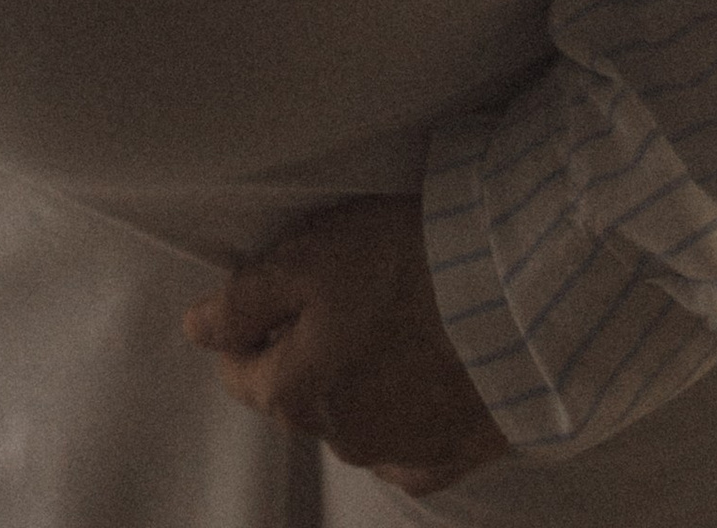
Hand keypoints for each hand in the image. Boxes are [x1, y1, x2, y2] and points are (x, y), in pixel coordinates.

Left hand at [183, 197, 507, 495]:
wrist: (518, 294)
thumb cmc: (406, 264)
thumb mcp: (308, 258)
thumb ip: (244, 300)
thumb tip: (198, 329)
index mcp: (295, 395)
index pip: (238, 370)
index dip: (251, 323)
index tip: (282, 283)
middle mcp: (339, 440)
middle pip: (298, 395)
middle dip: (306, 351)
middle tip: (346, 292)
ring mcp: (398, 455)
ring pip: (353, 417)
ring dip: (358, 379)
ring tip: (396, 319)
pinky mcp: (451, 458)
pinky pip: (409, 443)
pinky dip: (408, 409)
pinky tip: (426, 368)